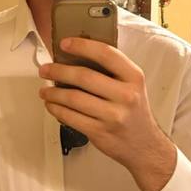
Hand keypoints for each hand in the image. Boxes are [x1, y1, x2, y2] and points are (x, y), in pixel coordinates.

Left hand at [38, 37, 175, 190]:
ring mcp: (113, 115)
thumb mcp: (132, 86)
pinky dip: (56, 110)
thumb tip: (76, 57)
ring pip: (73, 98)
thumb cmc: (134, 112)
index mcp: (134, 77)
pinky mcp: (100, 132)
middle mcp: (125, 95)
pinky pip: (71, 117)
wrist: (144, 146)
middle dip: (58, 71)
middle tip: (46, 69)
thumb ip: (112, 71)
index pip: (106, 54)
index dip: (82, 46)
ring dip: (53, 93)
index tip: (64, 44)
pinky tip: (52, 105)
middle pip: (84, 77)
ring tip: (45, 91)